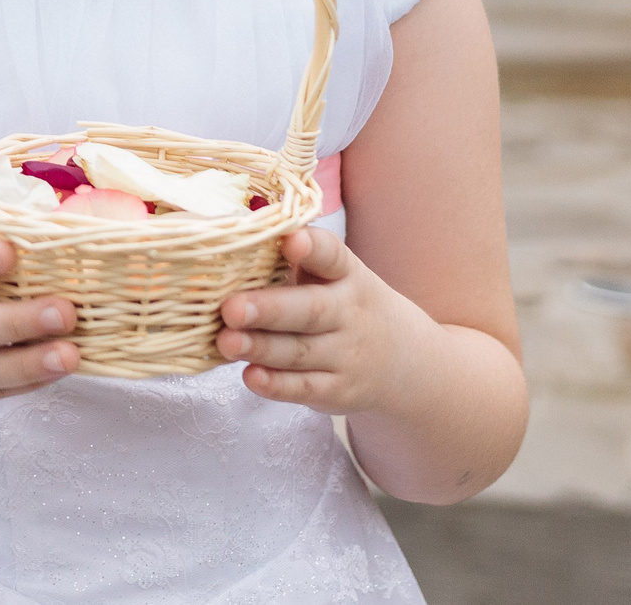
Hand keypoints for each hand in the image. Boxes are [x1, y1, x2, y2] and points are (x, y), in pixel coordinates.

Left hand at [218, 228, 433, 414]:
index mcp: (346, 274)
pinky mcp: (338, 390)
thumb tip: (225, 249)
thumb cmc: (344, 304)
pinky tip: (250, 376)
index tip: (291, 240)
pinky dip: (277, 385)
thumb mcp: (332, 276)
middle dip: (269, 309)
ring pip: (300, 351)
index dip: (313, 247)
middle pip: (310, 310)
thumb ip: (288, 263)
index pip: (332, 256)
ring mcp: (346, 354)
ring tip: (226, 341)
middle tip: (231, 308)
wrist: (406, 359)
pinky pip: (306, 388)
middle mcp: (349, 313)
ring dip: (261, 348)